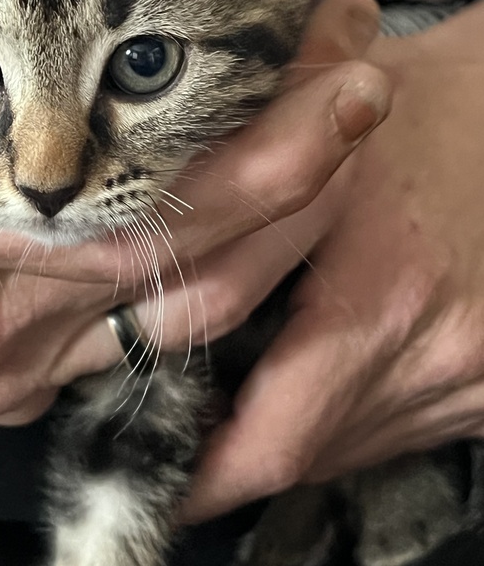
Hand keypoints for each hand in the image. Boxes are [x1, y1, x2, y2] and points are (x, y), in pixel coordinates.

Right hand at [0, 0, 389, 425]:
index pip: (143, 197)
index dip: (263, 138)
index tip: (333, 60)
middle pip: (191, 258)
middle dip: (292, 166)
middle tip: (355, 80)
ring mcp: (2, 365)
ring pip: (182, 307)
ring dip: (269, 216)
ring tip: (327, 124)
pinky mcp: (12, 383)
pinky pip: (137, 332)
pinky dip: (204, 262)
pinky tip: (247, 192)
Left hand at [182, 0, 483, 520]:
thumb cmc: (405, 105)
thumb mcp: (305, 135)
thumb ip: (227, 208)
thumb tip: (129, 267)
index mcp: (381, 286)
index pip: (274, 434)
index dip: (202, 472)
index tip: (151, 467)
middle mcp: (436, 345)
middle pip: (307, 453)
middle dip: (231, 458)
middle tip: (177, 431)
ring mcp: (472, 371)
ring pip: (351, 447)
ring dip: (291, 429)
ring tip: (242, 388)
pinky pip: (400, 428)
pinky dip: (348, 412)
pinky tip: (320, 368)